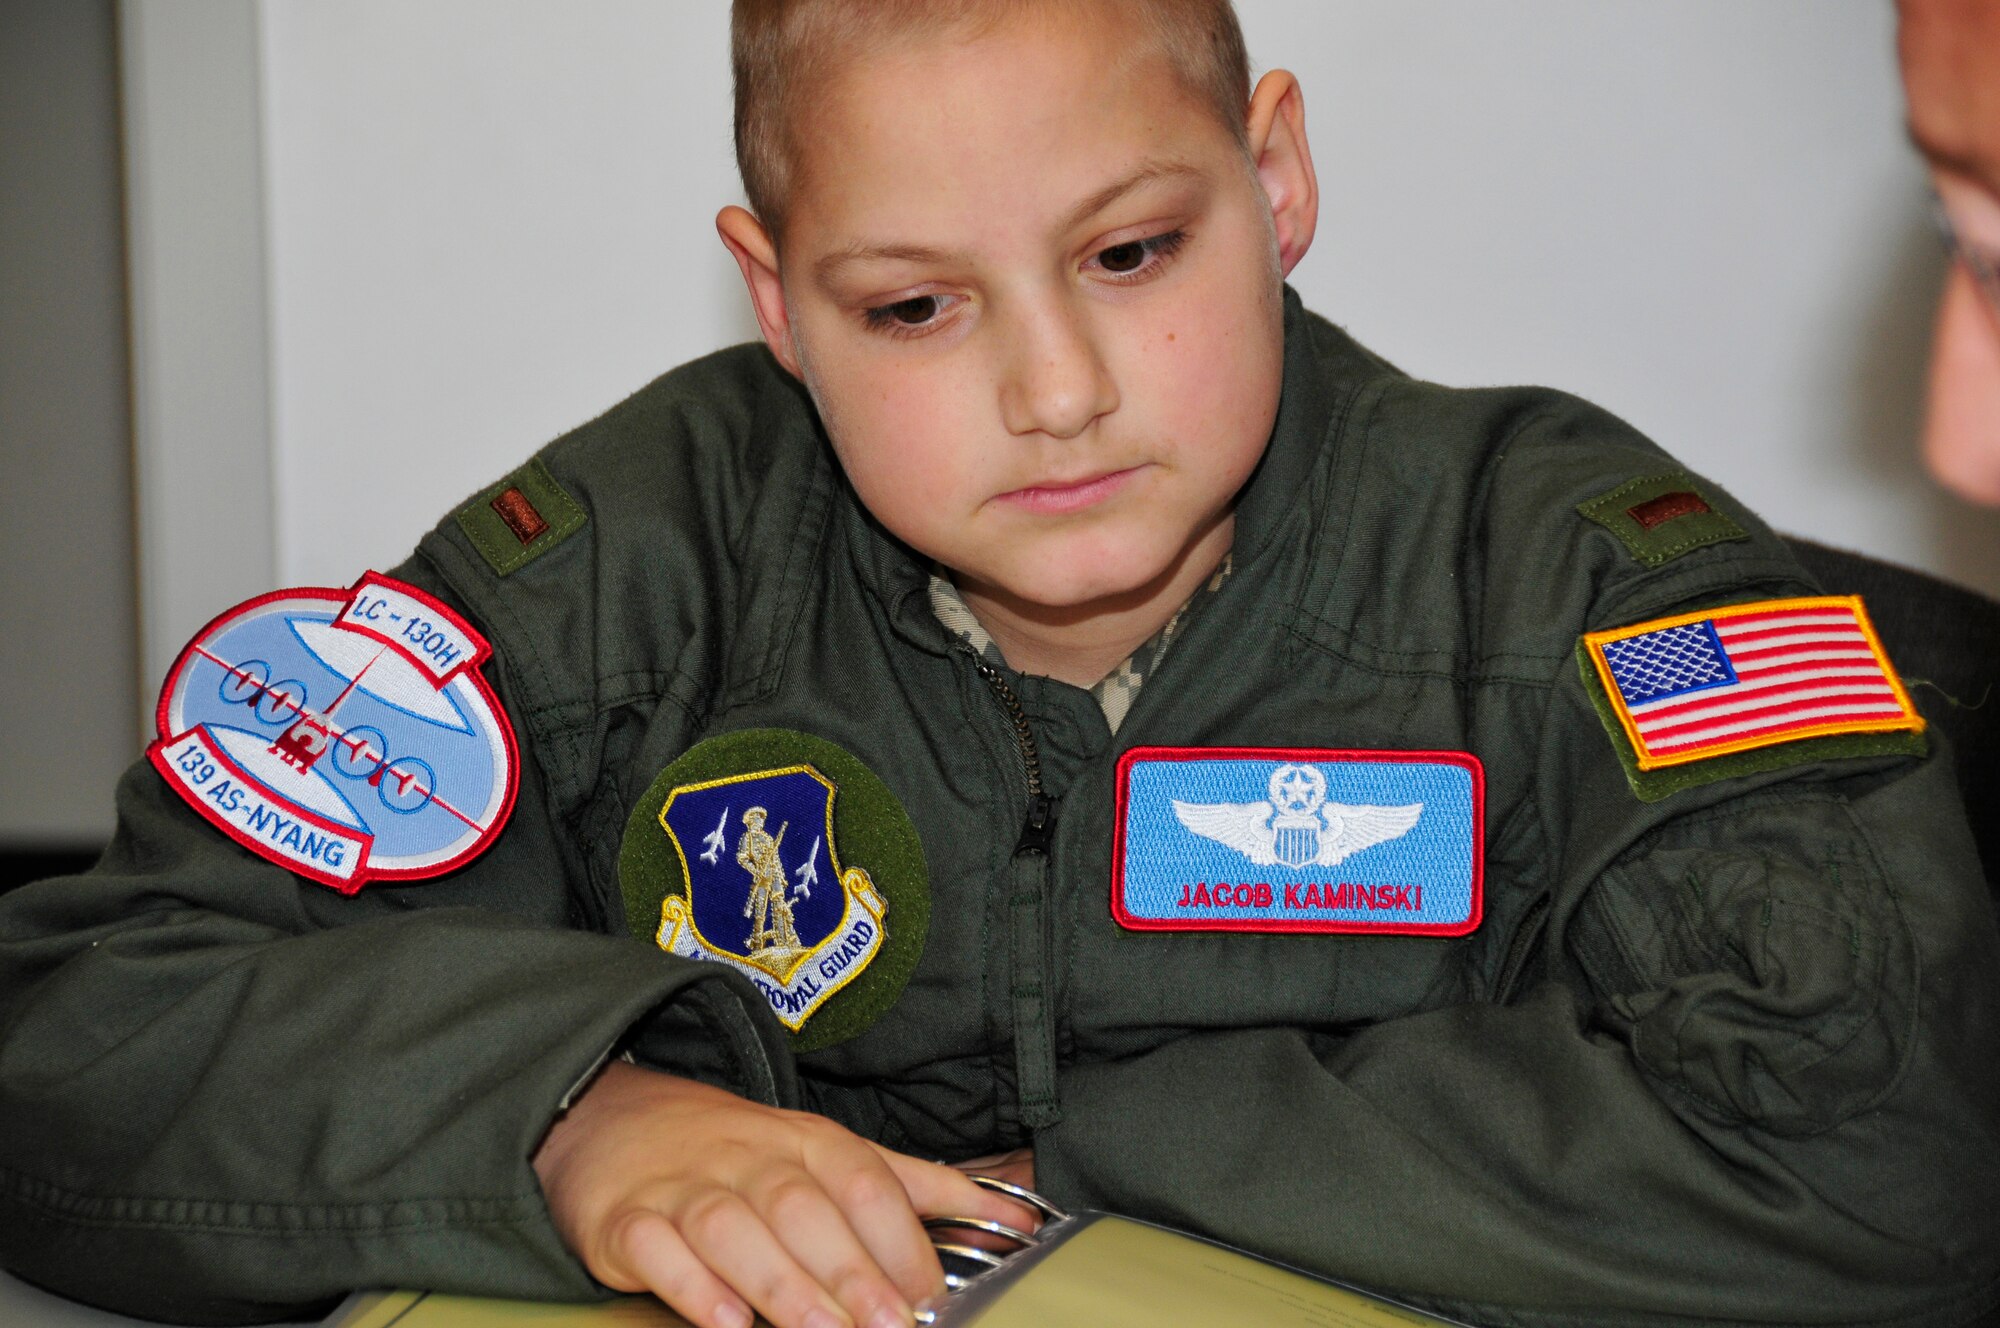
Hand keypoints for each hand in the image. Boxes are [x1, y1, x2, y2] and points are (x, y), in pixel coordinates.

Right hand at [532, 1062, 1035, 1327]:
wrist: (614, 1118)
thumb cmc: (739, 1150)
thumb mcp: (827, 1151)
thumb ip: (917, 1187)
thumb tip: (1017, 1217)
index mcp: (805, 1140)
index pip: (863, 1182)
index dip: (899, 1240)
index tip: (928, 1297)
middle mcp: (748, 1158)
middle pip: (804, 1210)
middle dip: (850, 1273)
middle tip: (887, 1326)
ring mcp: (684, 1187)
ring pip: (734, 1230)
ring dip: (781, 1285)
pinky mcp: (628, 1221)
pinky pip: (659, 1251)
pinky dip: (692, 1286)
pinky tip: (726, 1321)